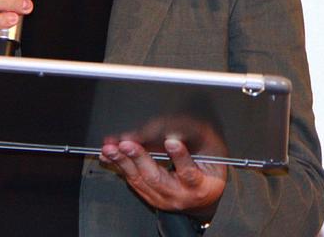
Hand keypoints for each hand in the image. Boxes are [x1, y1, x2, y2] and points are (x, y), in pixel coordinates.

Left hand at [100, 135, 226, 220]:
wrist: (203, 200)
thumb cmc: (209, 175)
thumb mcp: (213, 158)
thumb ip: (202, 142)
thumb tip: (185, 122)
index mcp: (199, 186)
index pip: (189, 173)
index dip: (180, 158)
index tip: (172, 142)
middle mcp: (178, 195)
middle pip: (157, 178)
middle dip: (139, 159)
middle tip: (127, 144)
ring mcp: (161, 199)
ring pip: (139, 180)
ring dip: (123, 162)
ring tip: (112, 148)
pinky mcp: (149, 196)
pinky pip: (131, 181)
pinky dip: (119, 166)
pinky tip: (110, 155)